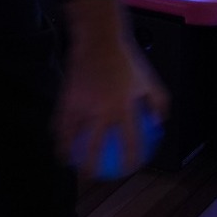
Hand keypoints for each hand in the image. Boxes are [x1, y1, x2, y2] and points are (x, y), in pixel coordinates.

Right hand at [56, 0, 170, 179]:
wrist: (100, 39)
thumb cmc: (127, 59)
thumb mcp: (150, 78)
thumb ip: (158, 102)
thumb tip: (159, 123)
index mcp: (126, 108)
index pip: (131, 141)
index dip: (131, 159)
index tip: (129, 169)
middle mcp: (103, 110)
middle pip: (95, 147)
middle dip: (91, 167)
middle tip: (91, 177)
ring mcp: (83, 104)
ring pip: (72, 136)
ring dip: (67, 153)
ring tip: (67, 163)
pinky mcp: (68, 96)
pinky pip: (61, 119)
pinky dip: (58, 131)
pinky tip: (57, 138)